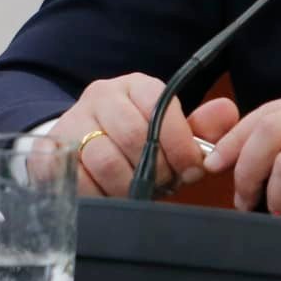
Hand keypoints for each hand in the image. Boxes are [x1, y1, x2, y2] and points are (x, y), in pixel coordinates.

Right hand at [49, 74, 239, 197]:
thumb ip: (201, 128)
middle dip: (156, 169)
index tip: (190, 169)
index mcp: (135, 86)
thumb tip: (228, 111)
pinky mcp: (52, 148)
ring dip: (127, 185)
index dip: (180, 144)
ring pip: (105, 158)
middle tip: (164, 184)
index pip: (160, 106)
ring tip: (136, 192)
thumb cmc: (135, 145)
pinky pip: (78, 177)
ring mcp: (73, 120)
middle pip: (134, 134)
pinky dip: (99, 194)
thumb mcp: (170, 135)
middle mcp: (101, 96)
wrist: (82, 151)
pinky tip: (109, 195)